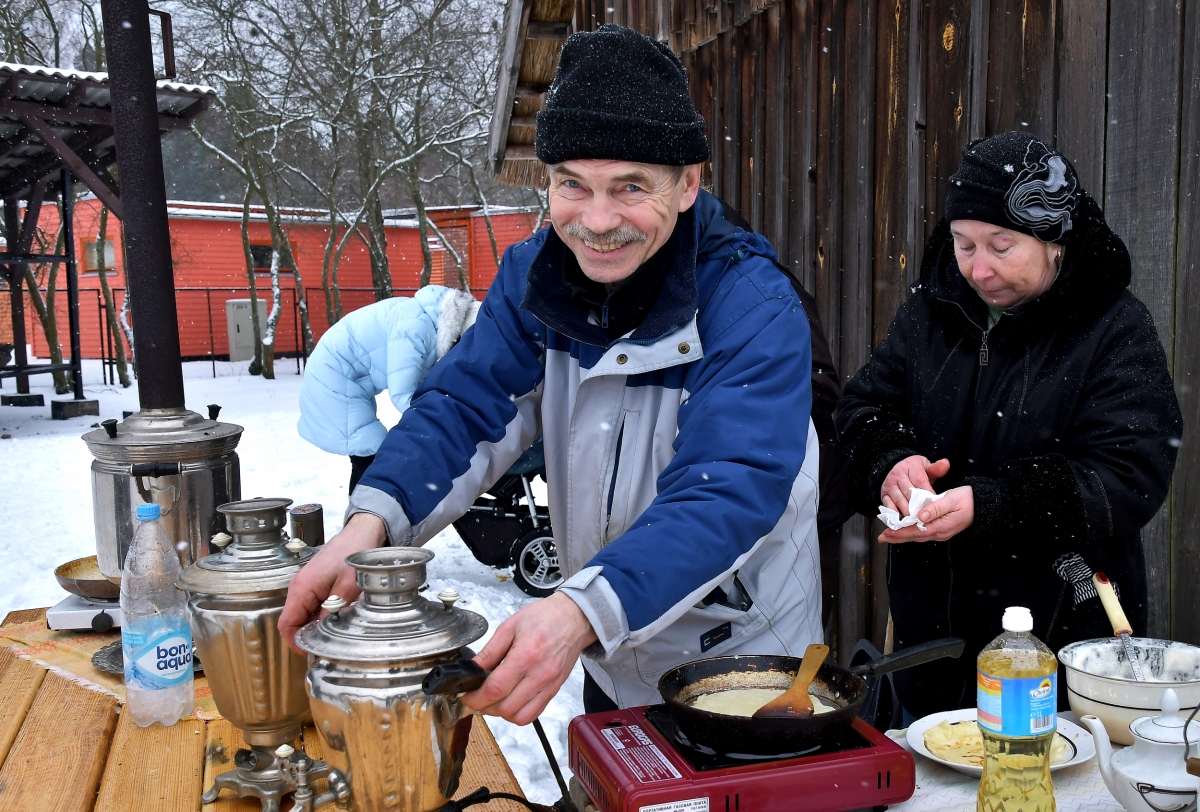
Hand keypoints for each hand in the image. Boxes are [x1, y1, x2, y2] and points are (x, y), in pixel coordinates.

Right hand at [278, 512, 385, 653]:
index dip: (295, 642)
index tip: (312, 652)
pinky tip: (336, 617)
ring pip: (302, 615)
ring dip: (314, 626)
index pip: (286, 624)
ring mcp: (305, 585)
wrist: (360, 533)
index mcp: (302, 588)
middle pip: (293, 621)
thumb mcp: (348, 588)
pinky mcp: (314, 584)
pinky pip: (310, 606)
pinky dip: (319, 615)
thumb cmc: (353, 554)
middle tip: (327, 645)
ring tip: (334, 632)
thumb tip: (320, 634)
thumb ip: (331, 612)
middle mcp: (298, 587)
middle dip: (306, 636)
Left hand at [462, 592, 597, 724]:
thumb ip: (489, 651)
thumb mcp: (509, 627)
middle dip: (484, 706)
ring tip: (493, 699)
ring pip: (519, 717)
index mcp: (525, 656)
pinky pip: (533, 714)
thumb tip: (472, 670)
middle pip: (505, 707)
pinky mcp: (554, 691)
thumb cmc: (544, 618)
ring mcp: (549, 686)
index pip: (495, 689)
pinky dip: (517, 714)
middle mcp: (539, 675)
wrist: (573, 619)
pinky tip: (510, 700)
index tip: (466, 696)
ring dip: (500, 713)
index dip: (475, 698)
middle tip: (477, 696)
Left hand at [879, 485, 974, 542]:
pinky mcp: (942, 529)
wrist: (983, 505)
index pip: (916, 531)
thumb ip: (935, 508)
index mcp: (941, 526)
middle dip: (897, 537)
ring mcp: (941, 532)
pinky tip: (904, 531)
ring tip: (888, 536)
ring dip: (903, 536)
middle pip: (915, 536)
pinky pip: (923, 533)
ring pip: (918, 536)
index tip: (888, 532)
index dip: (901, 532)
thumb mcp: (952, 500)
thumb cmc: (968, 500)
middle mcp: (940, 532)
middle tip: (882, 537)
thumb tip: (920, 516)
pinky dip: (911, 532)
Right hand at [880, 455, 950, 516]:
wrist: (900, 469)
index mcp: (910, 466)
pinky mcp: (884, 493)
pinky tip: (901, 520)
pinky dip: (894, 513)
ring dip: (906, 510)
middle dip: (917, 505)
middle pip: (908, 491)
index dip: (927, 493)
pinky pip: (888, 504)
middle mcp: (898, 474)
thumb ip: (937, 468)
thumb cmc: (917, 471)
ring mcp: (890, 484)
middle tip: (925, 515)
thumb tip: (945, 463)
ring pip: (898, 498)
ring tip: (914, 520)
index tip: (933, 503)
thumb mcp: (927, 467)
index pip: (920, 481)